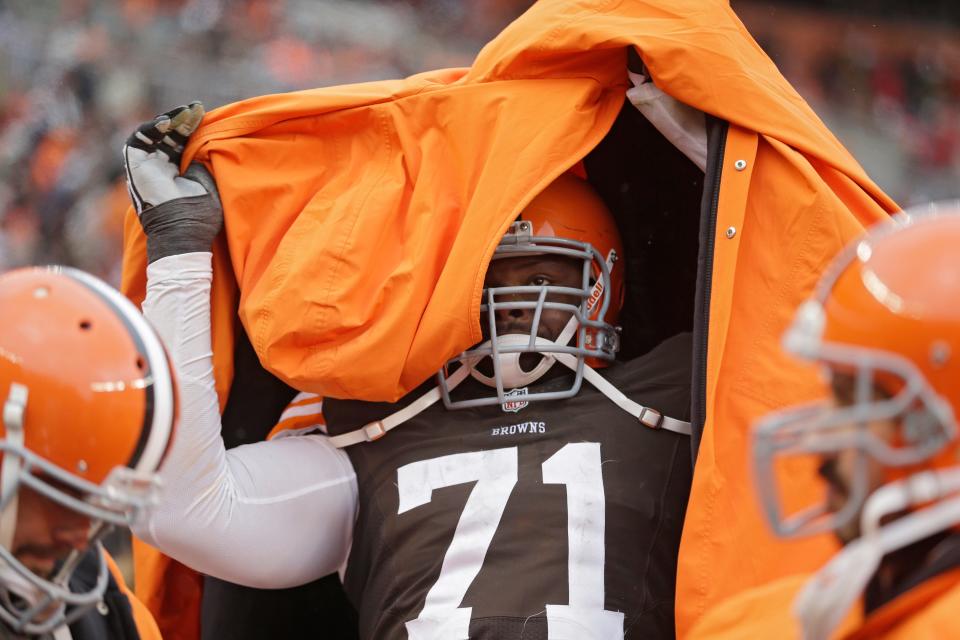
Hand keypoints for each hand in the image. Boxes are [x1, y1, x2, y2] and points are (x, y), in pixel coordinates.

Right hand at [122, 102, 223, 261]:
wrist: (181, 230)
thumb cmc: (199, 214)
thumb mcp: (205, 182)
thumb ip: (201, 162)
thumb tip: (204, 142)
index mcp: (176, 174)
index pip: (181, 144)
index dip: (190, 129)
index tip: (204, 114)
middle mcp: (160, 169)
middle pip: (169, 137)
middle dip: (182, 122)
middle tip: (197, 108)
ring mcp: (146, 167)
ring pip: (154, 135)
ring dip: (169, 121)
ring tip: (186, 112)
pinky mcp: (134, 165)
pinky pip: (138, 139)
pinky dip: (151, 128)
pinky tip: (169, 121)